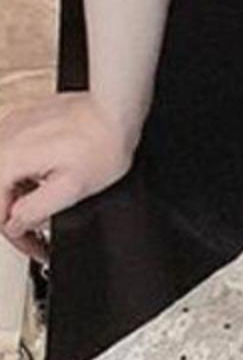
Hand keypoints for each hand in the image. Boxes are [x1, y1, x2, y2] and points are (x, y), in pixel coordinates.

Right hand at [0, 92, 138, 263]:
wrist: (115, 111)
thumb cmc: (102, 144)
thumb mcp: (72, 189)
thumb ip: (36, 210)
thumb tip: (15, 224)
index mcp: (7, 160)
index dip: (19, 239)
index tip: (36, 249)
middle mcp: (2, 142)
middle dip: (17, 220)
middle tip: (40, 237)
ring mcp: (10, 129)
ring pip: (3, 176)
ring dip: (20, 199)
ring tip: (46, 212)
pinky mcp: (23, 123)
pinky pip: (12, 157)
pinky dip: (24, 177)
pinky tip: (46, 182)